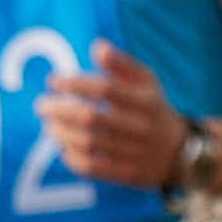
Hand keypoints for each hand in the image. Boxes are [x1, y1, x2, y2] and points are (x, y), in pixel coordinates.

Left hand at [35, 41, 189, 189]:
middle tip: (41, 106)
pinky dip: (73, 159)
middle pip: (92, 118)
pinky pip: (93, 168)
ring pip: (88, 144)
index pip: (103, 89)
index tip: (53, 82)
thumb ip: (122, 63)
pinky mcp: (127, 174)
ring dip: (62, 134)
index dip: (74, 84)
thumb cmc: (153, 108)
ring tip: (48, 126)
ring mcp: (134, 153)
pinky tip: (63, 148)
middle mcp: (139, 127)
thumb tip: (97, 47)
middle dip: (61, 110)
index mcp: (144, 100)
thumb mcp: (146, 81)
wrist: (179, 152)